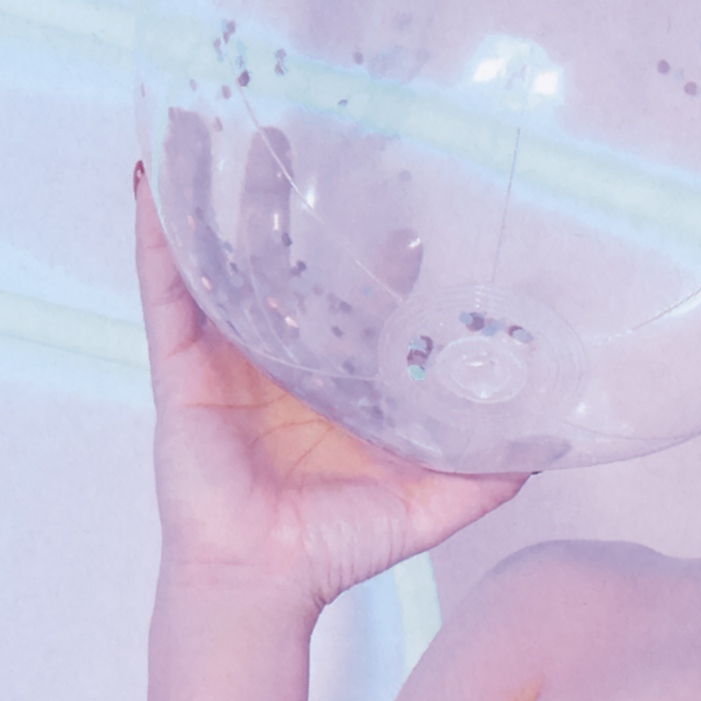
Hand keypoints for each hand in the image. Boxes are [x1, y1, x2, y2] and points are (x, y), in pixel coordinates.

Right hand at [133, 169, 527, 612]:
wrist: (265, 581)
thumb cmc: (335, 549)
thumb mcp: (431, 504)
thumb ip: (487, 474)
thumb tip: (548, 444)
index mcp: (332, 378)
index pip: (354, 296)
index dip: (380, 251)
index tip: (410, 206)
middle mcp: (278, 357)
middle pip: (283, 257)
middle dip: (292, 196)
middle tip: (315, 128)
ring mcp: (225, 354)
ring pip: (220, 253)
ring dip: (218, 188)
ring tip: (223, 119)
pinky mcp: (181, 364)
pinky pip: (164, 282)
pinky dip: (156, 228)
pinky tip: (151, 173)